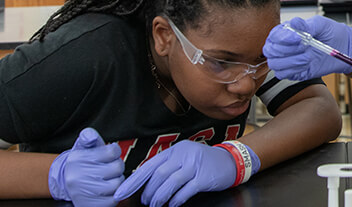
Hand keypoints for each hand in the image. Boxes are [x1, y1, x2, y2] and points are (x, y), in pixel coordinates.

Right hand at [49, 128, 124, 206]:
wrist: (65, 182)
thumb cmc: (81, 162)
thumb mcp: (82, 146)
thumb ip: (89, 137)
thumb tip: (90, 135)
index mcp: (78, 159)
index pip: (112, 151)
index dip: (114, 152)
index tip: (109, 155)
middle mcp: (78, 176)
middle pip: (117, 168)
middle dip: (116, 166)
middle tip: (108, 167)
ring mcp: (84, 192)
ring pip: (117, 184)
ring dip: (116, 180)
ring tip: (107, 178)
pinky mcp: (90, 205)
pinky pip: (113, 200)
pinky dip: (113, 194)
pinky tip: (105, 189)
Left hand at [113, 140, 257, 206]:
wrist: (231, 160)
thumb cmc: (203, 162)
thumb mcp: (183, 159)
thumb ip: (166, 167)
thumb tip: (143, 183)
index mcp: (174, 151)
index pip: (148, 166)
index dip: (133, 182)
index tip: (120, 194)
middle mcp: (183, 155)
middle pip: (158, 175)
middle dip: (148, 192)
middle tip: (145, 202)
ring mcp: (194, 165)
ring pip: (170, 183)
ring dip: (159, 197)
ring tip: (156, 205)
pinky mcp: (204, 177)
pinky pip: (185, 190)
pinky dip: (176, 199)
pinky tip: (172, 204)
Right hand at [264, 16, 351, 80]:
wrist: (344, 48)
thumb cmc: (332, 33)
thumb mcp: (322, 24)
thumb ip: (308, 24)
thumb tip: (295, 22)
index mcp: (288, 32)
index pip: (274, 36)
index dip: (282, 38)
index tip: (298, 38)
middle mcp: (285, 46)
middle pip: (270, 51)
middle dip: (285, 50)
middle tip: (303, 47)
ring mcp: (289, 60)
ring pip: (275, 64)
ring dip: (291, 61)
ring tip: (308, 57)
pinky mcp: (295, 72)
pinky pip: (284, 75)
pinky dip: (294, 70)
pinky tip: (307, 64)